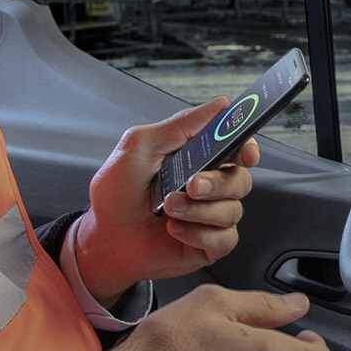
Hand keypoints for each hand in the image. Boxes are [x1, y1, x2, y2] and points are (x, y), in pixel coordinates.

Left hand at [69, 97, 260, 302]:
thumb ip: (180, 125)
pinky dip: (199, 234)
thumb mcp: (139, 146)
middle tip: (191, 185)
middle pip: (240, 180)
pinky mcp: (208, 245)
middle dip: (217, 183)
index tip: (245, 154)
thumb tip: (219, 105)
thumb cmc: (116, 193)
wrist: (103, 238)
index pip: (237, 148)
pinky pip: (223, 239)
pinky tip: (175, 230)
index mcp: (197, 159)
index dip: (247, 149)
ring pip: (232, 211)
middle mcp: (208, 187)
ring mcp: (210, 216)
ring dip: (199, 210)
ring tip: (168, 209)